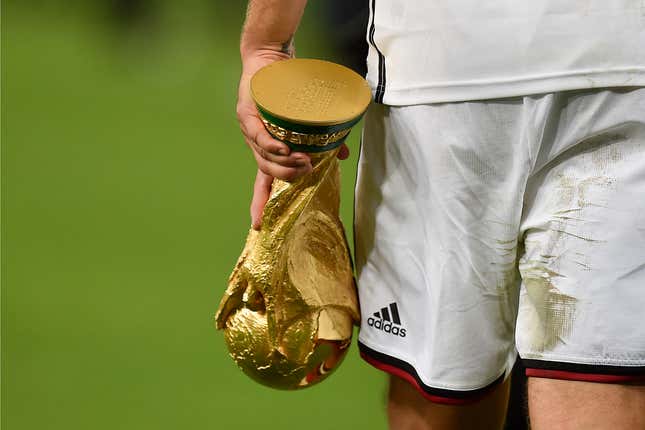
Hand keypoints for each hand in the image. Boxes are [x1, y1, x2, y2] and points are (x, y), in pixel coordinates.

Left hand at [238, 51, 350, 229]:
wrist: (273, 59)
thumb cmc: (289, 91)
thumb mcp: (310, 120)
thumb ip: (324, 141)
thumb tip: (343, 156)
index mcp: (268, 151)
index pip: (262, 183)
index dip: (260, 203)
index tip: (259, 225)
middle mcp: (257, 144)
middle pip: (266, 173)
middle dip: (286, 178)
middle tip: (306, 174)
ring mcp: (250, 129)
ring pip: (263, 156)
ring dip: (283, 163)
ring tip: (302, 162)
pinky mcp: (247, 112)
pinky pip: (257, 133)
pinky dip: (270, 144)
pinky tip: (283, 149)